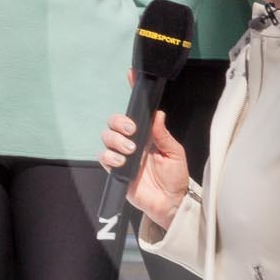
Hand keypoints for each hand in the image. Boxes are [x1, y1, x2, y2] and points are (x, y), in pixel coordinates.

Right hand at [97, 104, 189, 230]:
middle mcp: (133, 142)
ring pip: (107, 138)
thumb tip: (158, 114)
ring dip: (116, 140)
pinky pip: (104, 158)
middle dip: (119, 122)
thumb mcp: (175, 153)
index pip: (137, 113)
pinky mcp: (116, 171)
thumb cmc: (175, 177)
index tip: (130, 78)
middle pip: (115, 123)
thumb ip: (163, 135)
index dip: (132, 96)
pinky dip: (110, 156)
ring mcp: (123, 156)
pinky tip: (122, 161)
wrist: (170, 202)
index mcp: (148, 135)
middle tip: (132, 130)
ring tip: (131, 150)